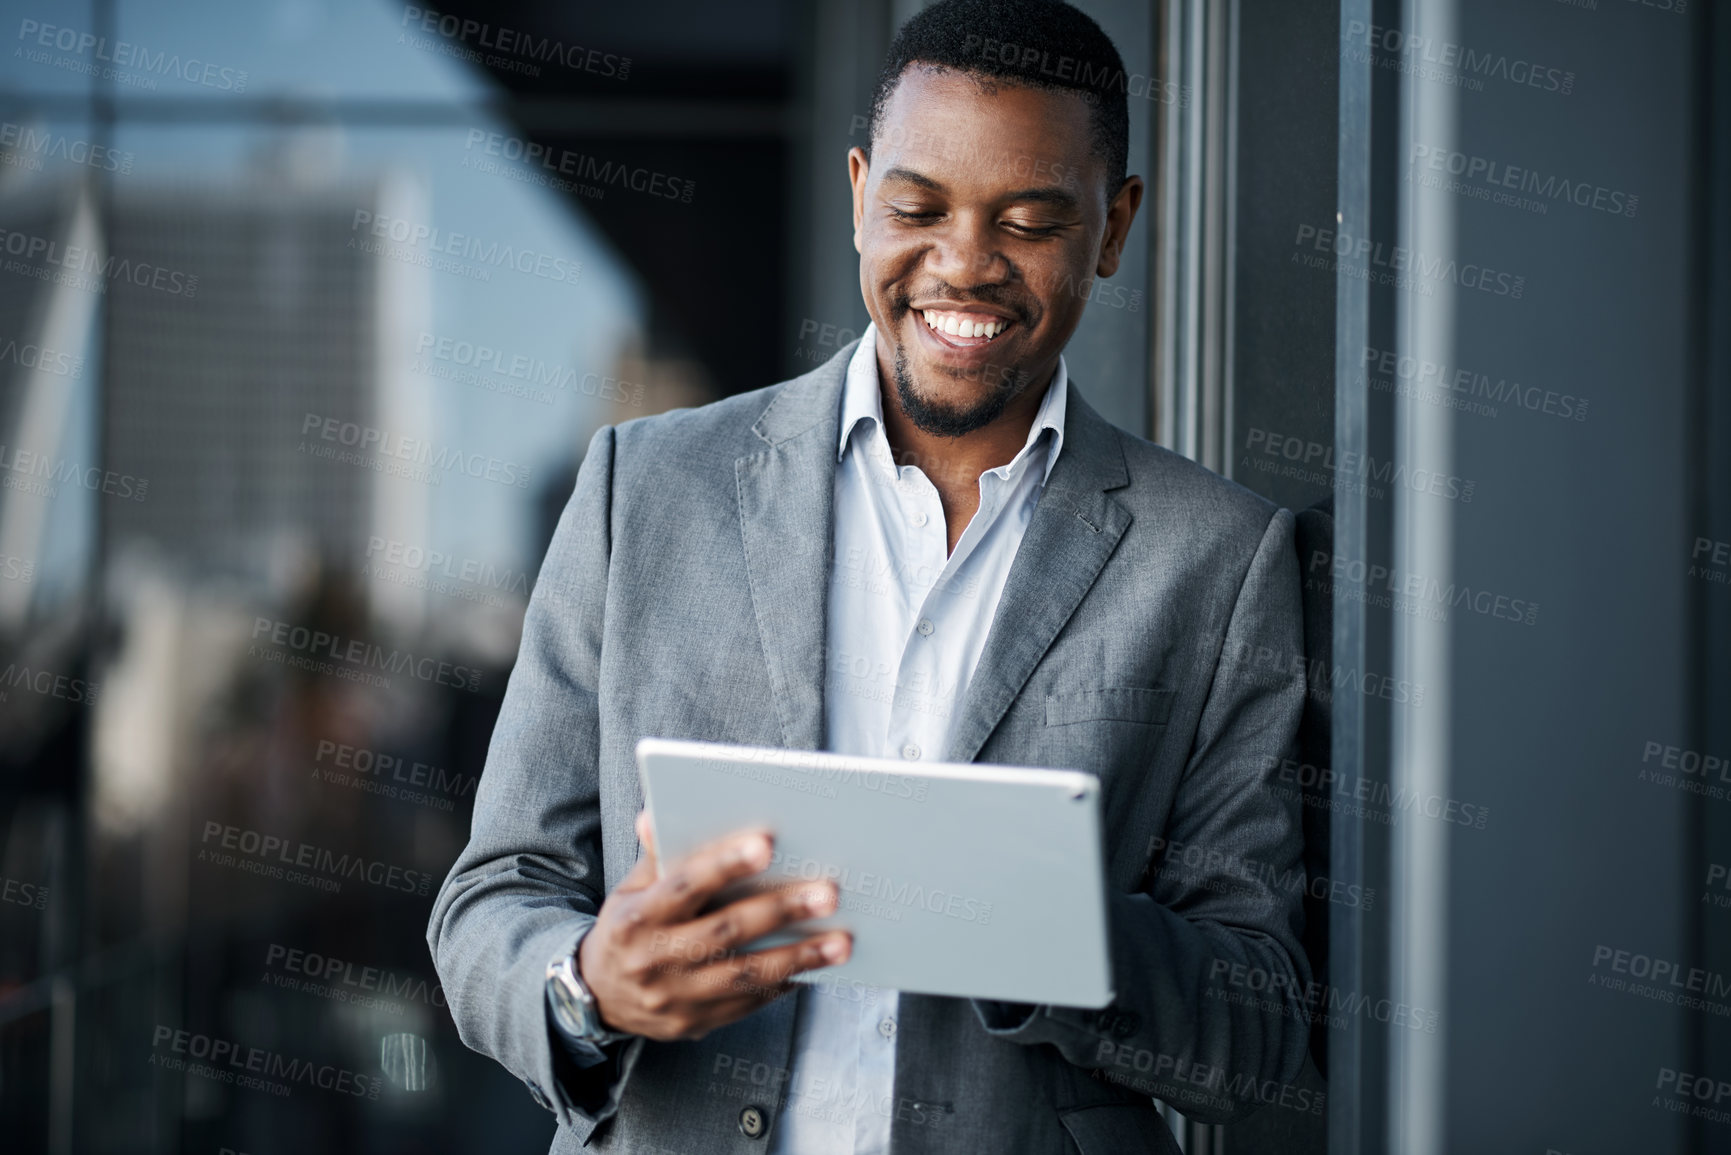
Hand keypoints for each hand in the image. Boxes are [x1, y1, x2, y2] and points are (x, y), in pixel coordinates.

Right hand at [576, 811, 852, 1040]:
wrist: (598, 997)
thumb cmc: (628, 929)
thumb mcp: (630, 890)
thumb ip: (656, 855)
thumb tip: (657, 811)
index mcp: (636, 919)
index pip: (684, 886)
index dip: (724, 865)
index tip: (767, 844)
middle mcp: (654, 961)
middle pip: (725, 932)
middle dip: (780, 910)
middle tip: (828, 893)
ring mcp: (675, 998)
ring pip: (745, 975)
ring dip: (799, 957)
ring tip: (841, 941)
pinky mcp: (695, 1023)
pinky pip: (748, 1003)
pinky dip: (784, 983)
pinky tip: (816, 966)